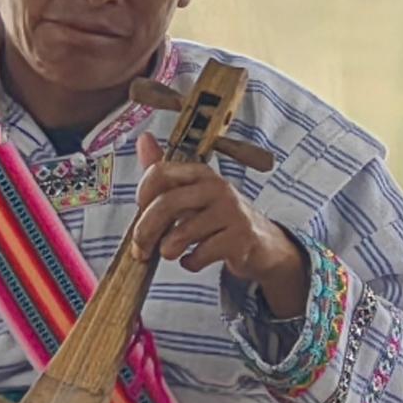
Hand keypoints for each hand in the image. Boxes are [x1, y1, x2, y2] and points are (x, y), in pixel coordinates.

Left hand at [136, 146, 307, 316]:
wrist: (262, 243)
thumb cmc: (219, 218)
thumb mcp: (192, 193)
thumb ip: (165, 172)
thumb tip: (143, 139)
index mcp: (201, 174)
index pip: (159, 173)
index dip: (142, 195)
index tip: (140, 212)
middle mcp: (217, 188)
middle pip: (167, 204)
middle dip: (145, 231)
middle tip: (141, 249)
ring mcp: (231, 212)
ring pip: (182, 232)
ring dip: (168, 249)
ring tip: (169, 253)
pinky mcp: (240, 238)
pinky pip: (201, 254)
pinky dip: (190, 263)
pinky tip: (193, 260)